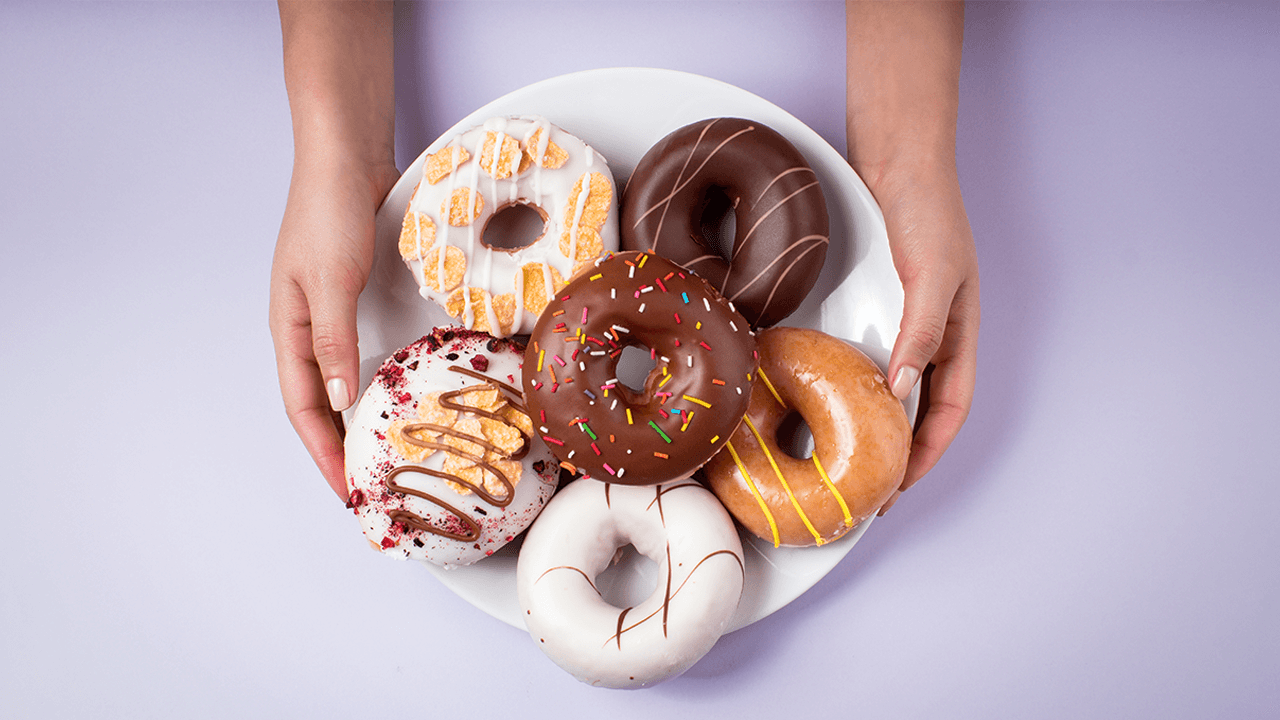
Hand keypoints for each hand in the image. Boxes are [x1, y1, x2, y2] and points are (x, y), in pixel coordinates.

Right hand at [269, 159, 398, 500]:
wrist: (347, 156)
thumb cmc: (329, 211)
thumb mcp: (331, 280)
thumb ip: (335, 340)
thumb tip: (338, 401)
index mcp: (290, 330)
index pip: (303, 409)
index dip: (323, 453)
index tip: (347, 491)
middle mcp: (310, 328)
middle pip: (321, 403)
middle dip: (340, 447)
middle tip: (371, 486)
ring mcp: (334, 312)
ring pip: (346, 380)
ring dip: (363, 417)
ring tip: (390, 453)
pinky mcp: (360, 296)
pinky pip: (369, 350)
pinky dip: (384, 378)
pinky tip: (407, 392)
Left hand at [845, 0, 975, 513]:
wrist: (898, 157)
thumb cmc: (927, 212)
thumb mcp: (931, 275)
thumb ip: (921, 331)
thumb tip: (902, 389)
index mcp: (959, 333)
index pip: (949, 410)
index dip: (928, 452)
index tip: (899, 487)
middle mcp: (934, 335)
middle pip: (922, 409)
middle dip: (902, 453)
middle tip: (868, 489)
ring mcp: (906, 321)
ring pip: (895, 389)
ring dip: (877, 426)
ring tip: (848, 460)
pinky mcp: (878, 306)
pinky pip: (870, 358)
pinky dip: (856, 387)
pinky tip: (830, 402)